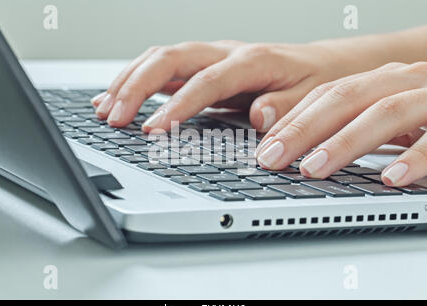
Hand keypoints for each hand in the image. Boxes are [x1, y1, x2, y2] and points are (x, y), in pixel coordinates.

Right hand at [91, 40, 370, 132]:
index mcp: (253, 61)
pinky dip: (138, 82)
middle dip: (136, 87)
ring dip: (129, 82)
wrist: (322, 66)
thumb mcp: (312, 98)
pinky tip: (119, 97)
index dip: (177, 105)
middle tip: (113, 118)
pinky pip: (164, 70)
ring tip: (104, 108)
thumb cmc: (316, 82)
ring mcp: (212, 59)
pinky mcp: (205, 69)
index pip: (206, 82)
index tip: (152, 130)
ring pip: (161, 59)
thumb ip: (286, 108)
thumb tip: (260, 117)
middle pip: (171, 59)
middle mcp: (226, 54)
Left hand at [255, 62, 426, 186]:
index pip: (324, 95)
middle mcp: (401, 82)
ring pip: (385, 112)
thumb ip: (346, 126)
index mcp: (377, 81)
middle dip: (303, 129)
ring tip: (314, 169)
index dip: (291, 121)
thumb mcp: (381, 117)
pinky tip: (390, 179)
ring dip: (346, 142)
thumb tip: (293, 148)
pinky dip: (415, 159)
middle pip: (344, 98)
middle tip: (273, 159)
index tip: (263, 150)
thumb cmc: (425, 116)